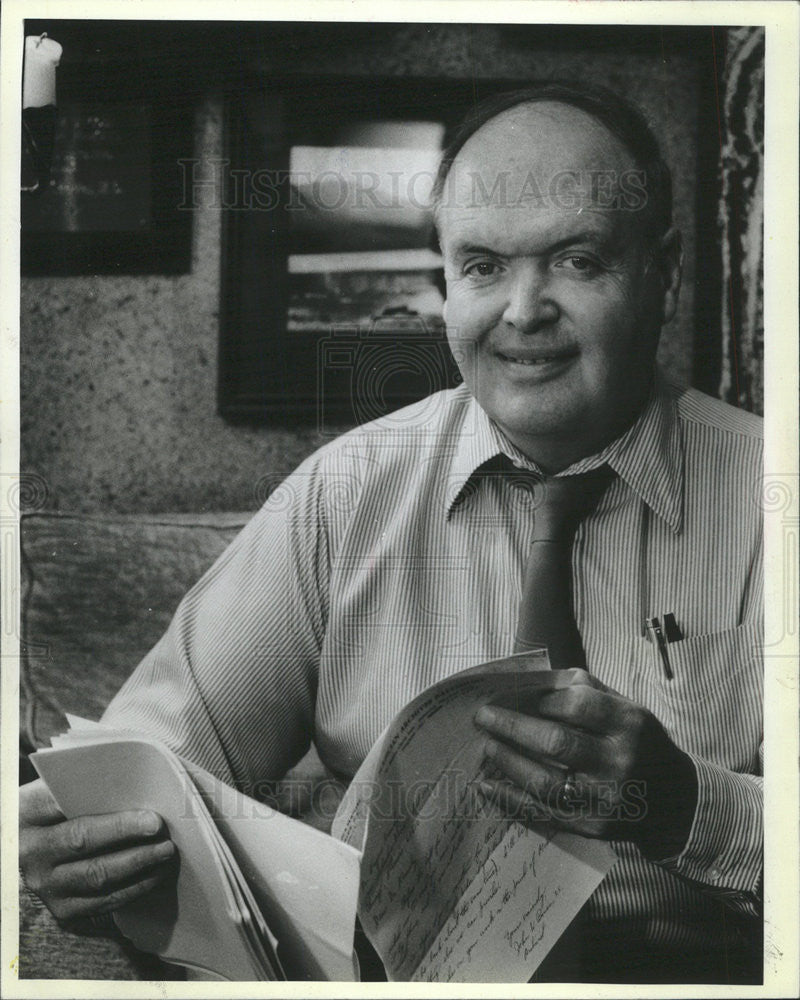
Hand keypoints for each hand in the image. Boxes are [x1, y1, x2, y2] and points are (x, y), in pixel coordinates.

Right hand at [19, 779, 176, 929]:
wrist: (37, 846)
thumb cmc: (59, 808)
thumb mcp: (59, 790)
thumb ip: (86, 786)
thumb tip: (134, 780)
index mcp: (27, 814)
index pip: (66, 807)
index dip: (105, 812)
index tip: (147, 815)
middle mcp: (31, 853)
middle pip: (82, 841)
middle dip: (126, 835)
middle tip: (160, 828)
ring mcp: (46, 885)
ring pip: (96, 877)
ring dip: (138, 865)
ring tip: (166, 851)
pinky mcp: (62, 909)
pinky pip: (102, 903)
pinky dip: (133, 889)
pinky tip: (155, 874)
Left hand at [474, 670, 697, 857]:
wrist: (675, 800)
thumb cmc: (640, 743)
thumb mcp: (628, 708)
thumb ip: (587, 690)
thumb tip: (535, 680)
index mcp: (630, 724)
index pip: (579, 705)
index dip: (544, 699)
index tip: (520, 697)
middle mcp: (620, 761)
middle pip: (557, 743)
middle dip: (512, 727)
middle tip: (483, 717)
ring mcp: (606, 798)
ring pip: (546, 782)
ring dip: (508, 762)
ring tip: (486, 746)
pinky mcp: (593, 826)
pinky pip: (544, 814)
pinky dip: (511, 800)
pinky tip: (487, 786)